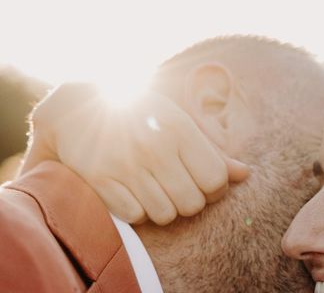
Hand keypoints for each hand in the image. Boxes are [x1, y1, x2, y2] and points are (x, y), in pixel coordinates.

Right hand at [25, 83, 249, 224]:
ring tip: (157, 189)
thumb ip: (211, 150)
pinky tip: (133, 192)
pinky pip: (134, 216)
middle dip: (191, 201)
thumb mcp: (178, 120)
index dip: (216, 189)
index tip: (205, 183)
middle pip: (192, 203)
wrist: (79, 106)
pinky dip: (137, 211)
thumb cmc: (140, 113)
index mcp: (180, 128)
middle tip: (180, 188)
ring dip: (164, 208)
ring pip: (164, 215)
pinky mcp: (100, 180)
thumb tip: (245, 174)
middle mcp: (155, 147)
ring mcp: (126, 165)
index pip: (215, 179)